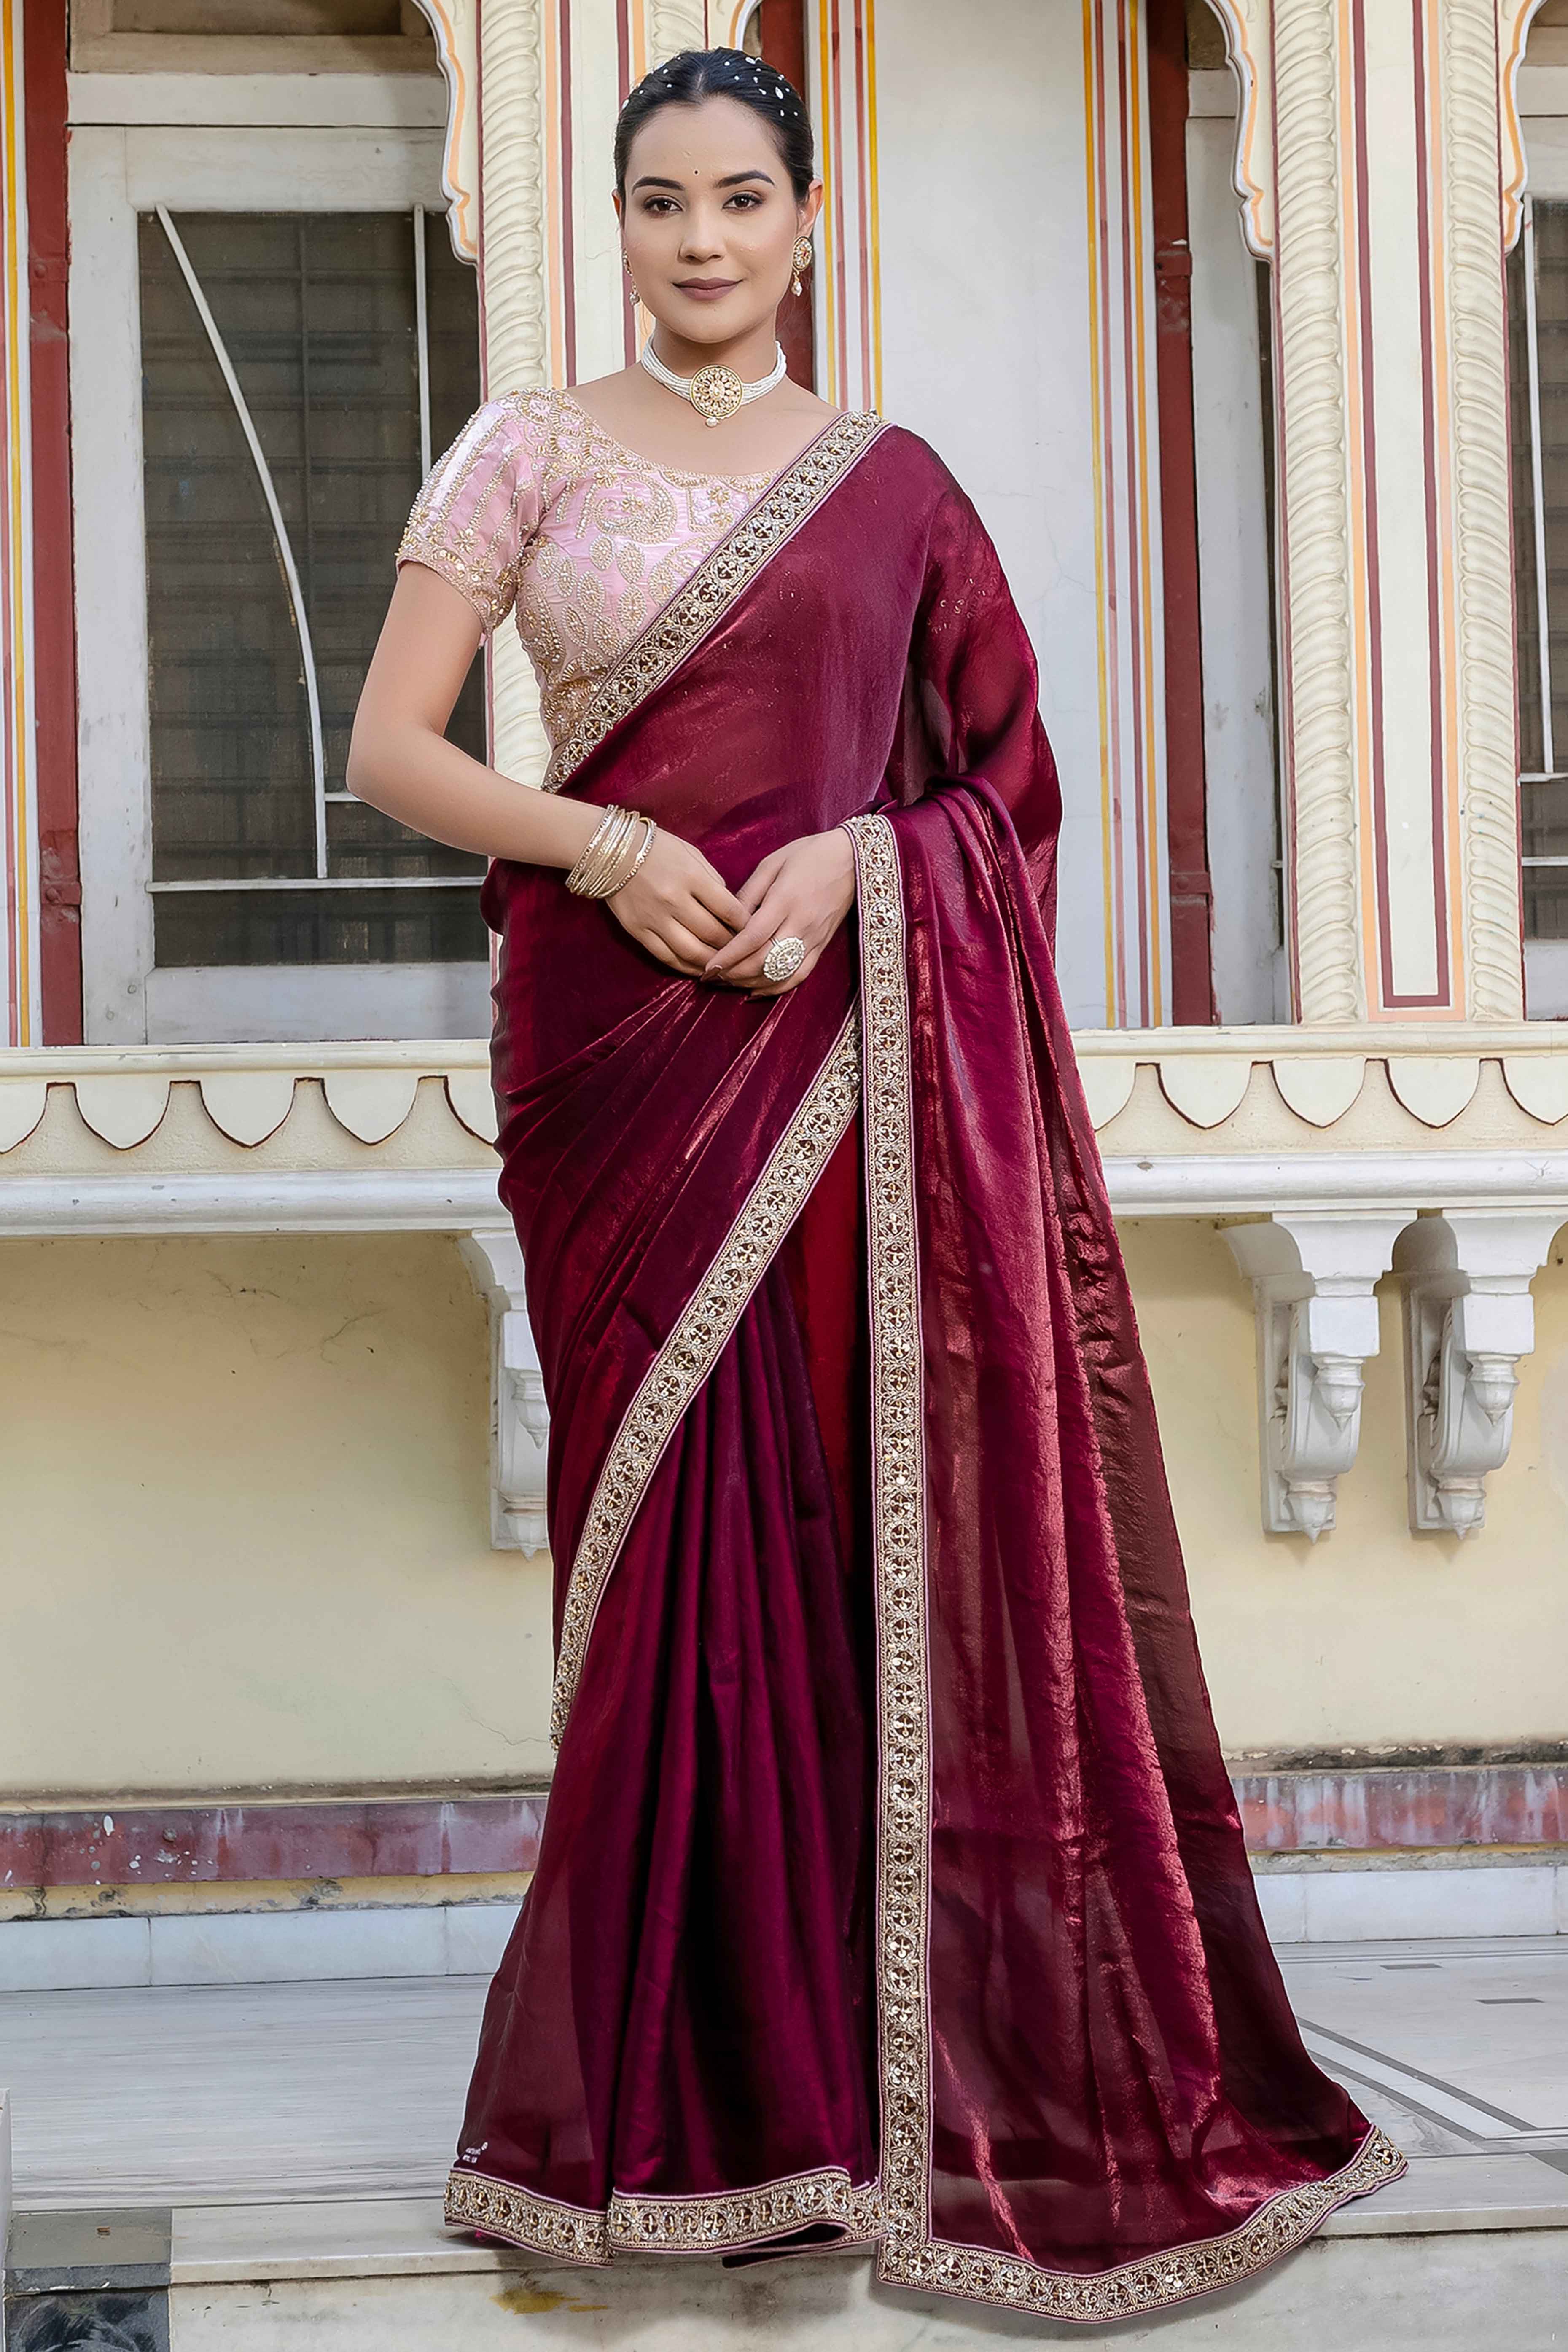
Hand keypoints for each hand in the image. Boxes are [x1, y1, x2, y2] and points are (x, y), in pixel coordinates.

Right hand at [604, 825, 747, 974]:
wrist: (610, 850)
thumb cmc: (657, 848)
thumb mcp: (691, 854)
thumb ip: (713, 881)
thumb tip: (731, 909)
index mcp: (691, 877)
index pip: (729, 910)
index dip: (746, 925)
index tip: (754, 930)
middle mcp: (674, 900)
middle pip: (713, 934)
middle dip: (732, 946)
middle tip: (742, 951)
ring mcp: (654, 918)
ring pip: (692, 952)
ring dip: (712, 962)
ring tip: (724, 964)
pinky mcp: (638, 931)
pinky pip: (667, 957)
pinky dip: (687, 967)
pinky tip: (699, 969)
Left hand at [701, 827, 856, 996]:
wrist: (852, 860)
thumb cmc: (809, 855)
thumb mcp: (772, 863)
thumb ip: (749, 892)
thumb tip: (727, 919)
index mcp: (785, 900)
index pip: (753, 937)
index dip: (729, 957)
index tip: (708, 967)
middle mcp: (801, 924)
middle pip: (764, 961)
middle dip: (734, 974)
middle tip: (711, 977)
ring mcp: (813, 939)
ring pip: (780, 973)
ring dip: (751, 983)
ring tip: (727, 983)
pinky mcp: (821, 946)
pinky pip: (798, 975)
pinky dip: (776, 988)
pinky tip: (755, 991)